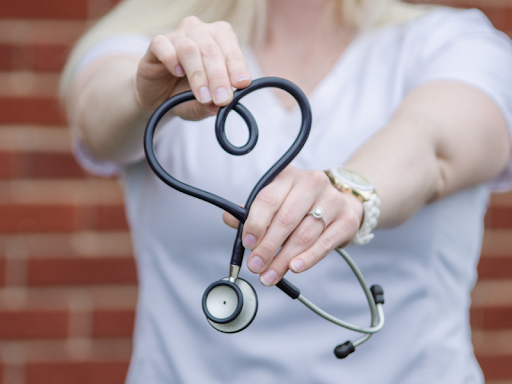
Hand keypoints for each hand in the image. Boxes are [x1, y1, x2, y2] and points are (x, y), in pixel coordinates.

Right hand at [135, 16, 250, 118]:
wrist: (159, 98)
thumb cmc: (186, 95)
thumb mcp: (204, 105)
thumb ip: (212, 105)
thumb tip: (221, 106)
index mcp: (220, 40)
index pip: (231, 50)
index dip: (237, 66)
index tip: (241, 84)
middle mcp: (200, 32)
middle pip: (211, 50)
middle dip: (219, 77)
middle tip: (222, 99)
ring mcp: (177, 36)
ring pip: (189, 49)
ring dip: (198, 74)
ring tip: (203, 96)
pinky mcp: (156, 44)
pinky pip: (162, 45)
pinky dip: (171, 59)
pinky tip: (177, 72)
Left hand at [223, 166, 363, 285]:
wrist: (342, 201)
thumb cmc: (301, 204)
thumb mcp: (277, 200)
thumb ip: (253, 211)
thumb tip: (229, 219)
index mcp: (288, 176)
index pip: (268, 199)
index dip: (256, 223)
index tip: (247, 244)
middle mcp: (312, 183)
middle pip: (286, 219)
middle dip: (268, 247)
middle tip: (256, 266)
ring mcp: (332, 200)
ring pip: (304, 234)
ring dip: (284, 259)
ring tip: (269, 275)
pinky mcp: (347, 220)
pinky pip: (325, 243)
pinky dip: (309, 258)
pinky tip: (295, 268)